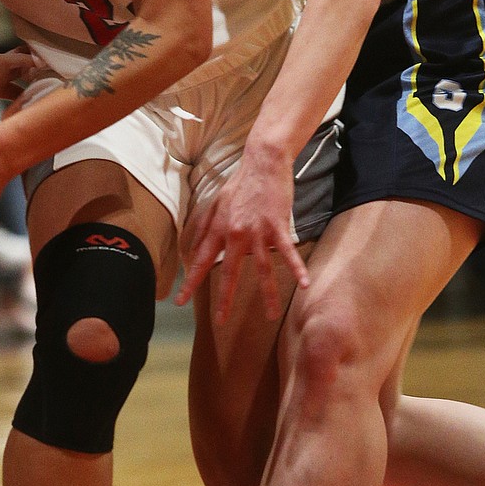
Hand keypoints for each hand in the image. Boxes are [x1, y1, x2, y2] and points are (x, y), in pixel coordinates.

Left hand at [175, 152, 308, 321]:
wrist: (262, 163)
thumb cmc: (240, 184)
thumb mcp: (215, 203)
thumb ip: (204, 227)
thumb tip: (193, 249)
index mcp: (219, 228)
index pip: (201, 260)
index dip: (190, 282)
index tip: (180, 301)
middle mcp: (236, 233)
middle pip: (230, 272)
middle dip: (225, 299)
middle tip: (221, 321)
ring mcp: (258, 231)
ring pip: (262, 268)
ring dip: (267, 294)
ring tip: (270, 315)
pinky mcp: (278, 226)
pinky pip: (287, 252)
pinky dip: (297, 268)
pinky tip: (305, 284)